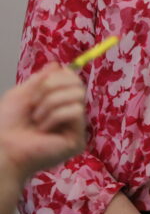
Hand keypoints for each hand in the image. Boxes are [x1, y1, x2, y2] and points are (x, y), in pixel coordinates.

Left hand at [0, 63, 86, 184]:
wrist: (1, 149)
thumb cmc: (6, 125)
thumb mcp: (21, 95)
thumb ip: (40, 79)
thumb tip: (58, 64)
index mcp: (58, 103)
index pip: (72, 79)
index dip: (59, 76)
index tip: (39, 85)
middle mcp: (70, 113)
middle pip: (78, 83)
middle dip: (51, 87)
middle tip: (34, 102)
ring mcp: (75, 127)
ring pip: (78, 95)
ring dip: (51, 103)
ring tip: (36, 118)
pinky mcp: (78, 139)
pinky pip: (76, 111)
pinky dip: (55, 116)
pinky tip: (43, 129)